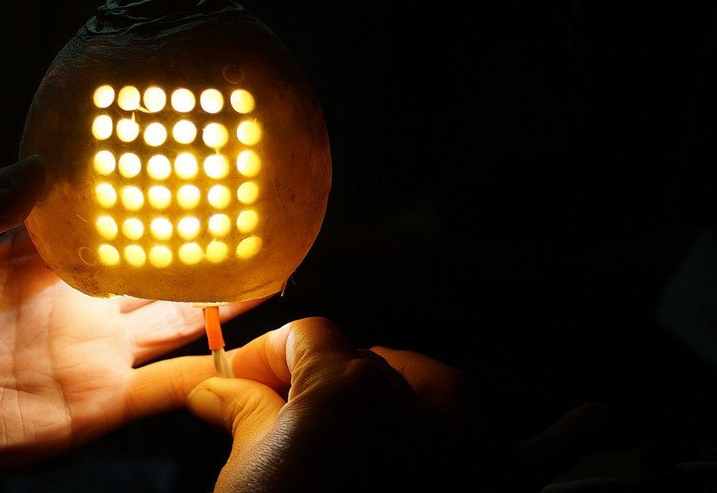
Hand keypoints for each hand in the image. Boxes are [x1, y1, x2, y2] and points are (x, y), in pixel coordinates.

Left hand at [0, 156, 260, 490]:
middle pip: (155, 261)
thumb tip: (35, 166)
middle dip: (202, 238)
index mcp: (41, 253)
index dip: (149, 186)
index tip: (198, 154)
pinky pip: (167, 387)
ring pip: (174, 317)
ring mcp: (93, 352)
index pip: (109, 211)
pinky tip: (256, 354)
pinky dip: (212, 370)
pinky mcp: (99, 404)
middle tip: (259, 210)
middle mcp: (78, 299)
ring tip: (276, 266)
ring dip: (221, 298)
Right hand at [186, 318, 609, 491]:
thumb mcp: (246, 472)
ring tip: (379, 413)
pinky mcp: (485, 489)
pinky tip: (595, 419)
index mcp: (347, 387)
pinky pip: (537, 460)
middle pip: (368, 364)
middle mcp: (416, 407)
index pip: (308, 337)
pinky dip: (563, 440)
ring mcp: (459, 454)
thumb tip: (219, 386)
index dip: (269, 357)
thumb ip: (244, 413)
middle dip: (326, 382)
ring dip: (422, 398)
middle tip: (281, 416)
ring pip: (446, 394)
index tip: (240, 381)